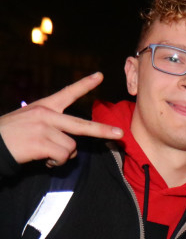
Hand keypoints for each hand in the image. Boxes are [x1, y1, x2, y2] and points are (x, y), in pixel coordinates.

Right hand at [0, 73, 122, 165]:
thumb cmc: (11, 135)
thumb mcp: (30, 121)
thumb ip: (52, 127)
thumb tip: (72, 147)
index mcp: (44, 107)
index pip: (67, 93)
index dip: (85, 84)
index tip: (100, 76)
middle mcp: (46, 114)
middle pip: (82, 125)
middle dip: (102, 131)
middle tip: (120, 134)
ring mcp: (44, 128)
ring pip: (72, 148)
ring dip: (62, 156)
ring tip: (46, 153)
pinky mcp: (41, 143)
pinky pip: (63, 157)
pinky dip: (56, 163)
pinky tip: (43, 159)